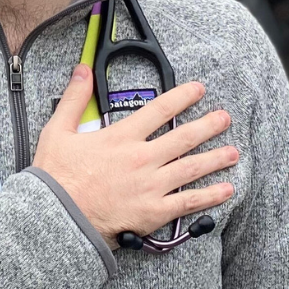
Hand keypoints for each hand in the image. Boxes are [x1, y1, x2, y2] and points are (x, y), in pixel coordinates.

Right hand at [32, 65, 236, 248]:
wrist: (57, 218)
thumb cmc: (56, 178)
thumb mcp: (58, 131)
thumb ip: (74, 98)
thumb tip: (82, 69)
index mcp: (121, 138)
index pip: (158, 110)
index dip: (182, 97)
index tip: (198, 90)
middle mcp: (141, 158)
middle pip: (183, 137)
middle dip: (208, 125)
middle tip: (224, 118)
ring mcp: (151, 186)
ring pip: (192, 168)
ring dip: (215, 158)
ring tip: (233, 152)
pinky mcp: (154, 212)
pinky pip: (188, 203)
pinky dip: (210, 196)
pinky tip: (226, 190)